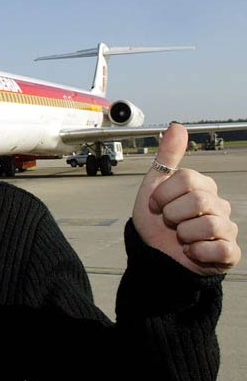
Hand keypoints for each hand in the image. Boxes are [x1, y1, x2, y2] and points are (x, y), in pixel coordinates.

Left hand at [132, 123, 240, 274]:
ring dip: (185, 234)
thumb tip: (178, 126)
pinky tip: (190, 251)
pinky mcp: (229, 253)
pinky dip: (198, 251)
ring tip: (180, 237)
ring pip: (210, 225)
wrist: (151, 254)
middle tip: (169, 222)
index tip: (155, 205)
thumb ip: (167, 157)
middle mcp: (219, 205)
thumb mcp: (154, 186)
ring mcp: (226, 229)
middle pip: (198, 201)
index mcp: (203, 187)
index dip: (163, 194)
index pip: (186, 179)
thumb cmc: (155, 221)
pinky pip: (222, 249)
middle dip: (173, 214)